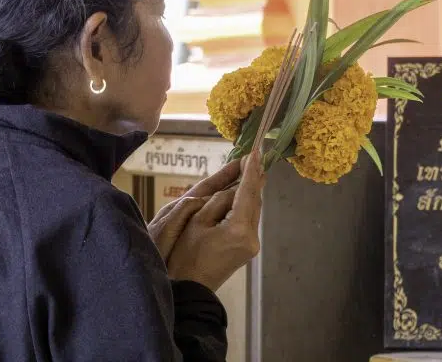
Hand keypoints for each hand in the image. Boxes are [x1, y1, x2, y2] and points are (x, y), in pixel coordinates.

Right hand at [167, 151, 264, 290]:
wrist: (190, 289)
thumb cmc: (185, 255)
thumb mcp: (197, 222)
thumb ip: (218, 201)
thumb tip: (234, 189)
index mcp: (237, 229)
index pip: (246, 192)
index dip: (250, 170)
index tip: (254, 152)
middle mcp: (251, 237)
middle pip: (255, 200)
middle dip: (253, 178)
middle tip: (253, 157)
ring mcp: (252, 245)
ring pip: (254, 209)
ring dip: (251, 190)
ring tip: (250, 169)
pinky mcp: (249, 248)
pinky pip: (250, 219)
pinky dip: (247, 204)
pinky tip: (243, 193)